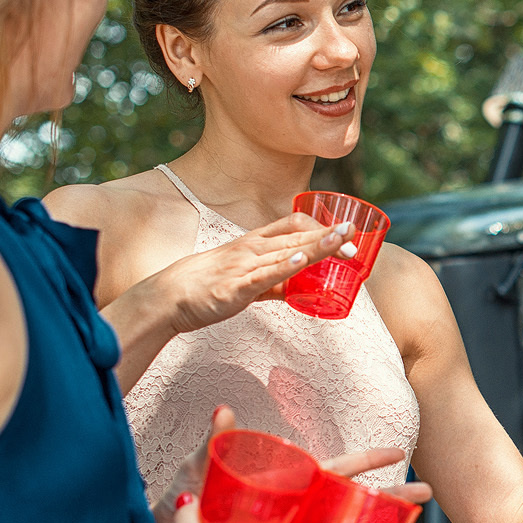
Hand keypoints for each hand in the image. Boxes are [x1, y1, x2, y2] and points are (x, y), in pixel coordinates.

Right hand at [140, 214, 355, 337]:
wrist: (167, 297)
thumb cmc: (208, 286)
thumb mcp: (247, 278)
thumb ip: (276, 281)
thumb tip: (304, 287)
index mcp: (254, 243)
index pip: (292, 225)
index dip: (320, 228)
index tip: (345, 237)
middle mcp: (251, 249)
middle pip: (295, 236)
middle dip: (327, 236)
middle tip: (355, 237)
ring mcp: (243, 267)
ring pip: (286, 253)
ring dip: (315, 246)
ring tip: (341, 240)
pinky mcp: (235, 288)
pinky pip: (263, 276)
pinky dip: (283, 268)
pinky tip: (301, 261)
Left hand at [153, 406, 415, 522]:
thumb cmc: (186, 512)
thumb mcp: (201, 478)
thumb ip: (216, 446)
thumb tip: (224, 411)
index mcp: (287, 490)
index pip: (335, 470)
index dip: (367, 461)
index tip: (398, 454)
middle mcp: (298, 516)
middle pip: (355, 505)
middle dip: (392, 500)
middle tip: (423, 498)